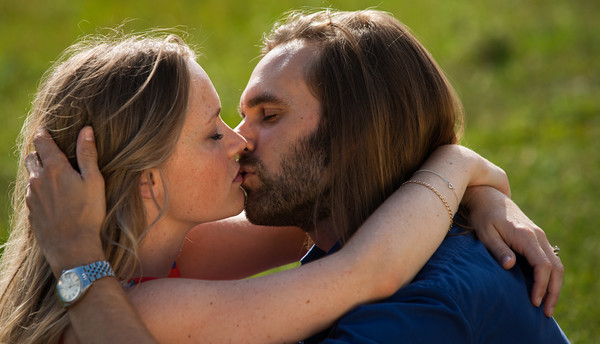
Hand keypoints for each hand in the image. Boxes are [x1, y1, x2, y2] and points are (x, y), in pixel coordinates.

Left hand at [25, 126, 106, 275]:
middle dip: (39, 151)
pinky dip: (39, 189)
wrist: (71, 247)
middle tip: (51, 153)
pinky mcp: (31, 211)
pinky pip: (32, 193)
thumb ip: (87, 154)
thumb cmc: (88, 213)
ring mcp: (32, 196)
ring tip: (54, 176)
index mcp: (54, 168)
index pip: (42, 142)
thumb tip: (86, 130)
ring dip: (39, 171)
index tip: (46, 130)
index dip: (43, 133)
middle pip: (31, 156)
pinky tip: (53, 197)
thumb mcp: (94, 181)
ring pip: (31, 175)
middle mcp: (38, 179)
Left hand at [464, 186, 562, 316]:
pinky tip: (543, 289)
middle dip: (553, 291)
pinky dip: (551, 276)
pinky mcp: (537, 238)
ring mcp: (539, 236)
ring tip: (546, 305)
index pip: (542, 265)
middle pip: (555, 267)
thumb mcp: (485, 233)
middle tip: (546, 312)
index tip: (534, 301)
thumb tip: (510, 266)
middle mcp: (537, 236)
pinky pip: (550, 259)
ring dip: (554, 285)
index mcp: (525, 235)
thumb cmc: (483, 217)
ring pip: (556, 263)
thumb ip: (498, 249)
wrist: (488, 197)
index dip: (540, 285)